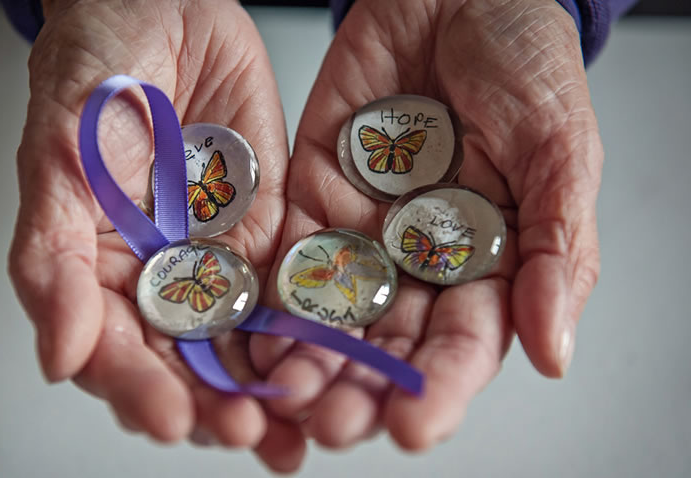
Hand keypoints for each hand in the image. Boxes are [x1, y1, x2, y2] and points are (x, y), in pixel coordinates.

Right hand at [7, 0, 303, 470]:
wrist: (168, 9)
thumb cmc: (100, 69)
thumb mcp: (61, 153)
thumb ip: (52, 255)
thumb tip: (59, 356)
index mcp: (98, 270)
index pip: (115, 351)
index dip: (140, 389)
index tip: (171, 417)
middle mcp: (160, 278)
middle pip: (185, 365)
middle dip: (215, 407)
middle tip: (248, 433)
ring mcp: (217, 261)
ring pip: (242, 346)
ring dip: (268, 393)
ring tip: (295, 431)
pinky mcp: (270, 237)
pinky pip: (291, 296)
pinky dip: (308, 337)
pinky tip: (327, 369)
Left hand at [251, 0, 601, 451]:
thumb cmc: (522, 62)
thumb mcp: (559, 150)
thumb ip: (555, 250)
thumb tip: (552, 352)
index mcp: (489, 262)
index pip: (465, 344)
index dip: (441, 388)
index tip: (414, 427)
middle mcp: (421, 261)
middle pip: (389, 344)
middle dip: (360, 389)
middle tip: (332, 425)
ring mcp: (363, 234)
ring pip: (333, 315)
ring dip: (308, 360)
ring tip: (284, 396)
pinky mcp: (311, 200)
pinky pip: (289, 259)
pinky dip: (270, 299)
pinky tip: (251, 336)